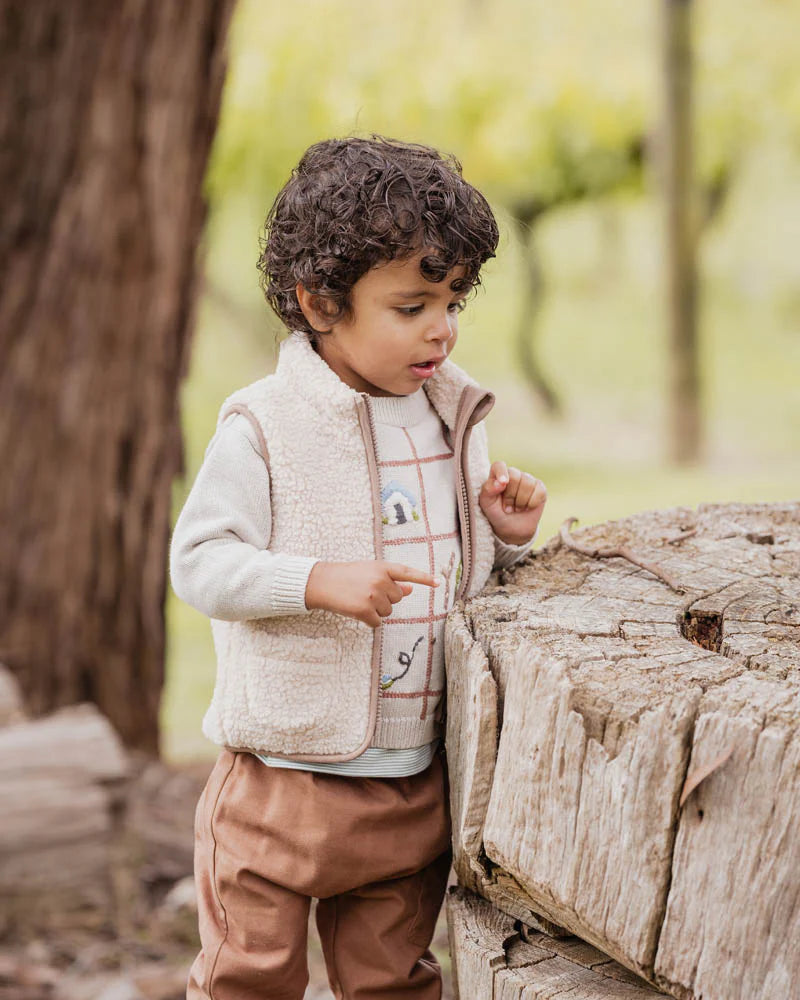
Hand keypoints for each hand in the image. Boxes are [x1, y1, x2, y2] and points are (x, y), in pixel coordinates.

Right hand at [305, 560, 439, 628]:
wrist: (322, 582)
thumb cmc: (347, 576)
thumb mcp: (369, 572)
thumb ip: (391, 580)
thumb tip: (410, 590)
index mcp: (382, 567)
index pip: (407, 573)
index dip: (423, 578)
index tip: (438, 583)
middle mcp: (380, 580)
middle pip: (397, 598)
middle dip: (385, 599)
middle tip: (366, 592)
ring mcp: (373, 595)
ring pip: (388, 612)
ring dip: (376, 610)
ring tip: (360, 599)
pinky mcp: (365, 610)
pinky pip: (378, 622)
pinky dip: (369, 620)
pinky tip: (357, 610)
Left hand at [479, 461, 546, 545]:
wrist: (512, 530)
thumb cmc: (496, 514)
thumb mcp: (486, 504)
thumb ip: (488, 490)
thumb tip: (500, 482)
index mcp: (497, 476)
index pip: (499, 465)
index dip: (502, 472)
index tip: (503, 483)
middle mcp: (513, 475)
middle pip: (514, 476)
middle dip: (510, 496)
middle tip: (507, 507)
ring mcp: (527, 480)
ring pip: (527, 484)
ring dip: (520, 502)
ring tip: (516, 508)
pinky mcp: (540, 488)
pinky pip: (539, 491)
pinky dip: (532, 503)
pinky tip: (527, 507)